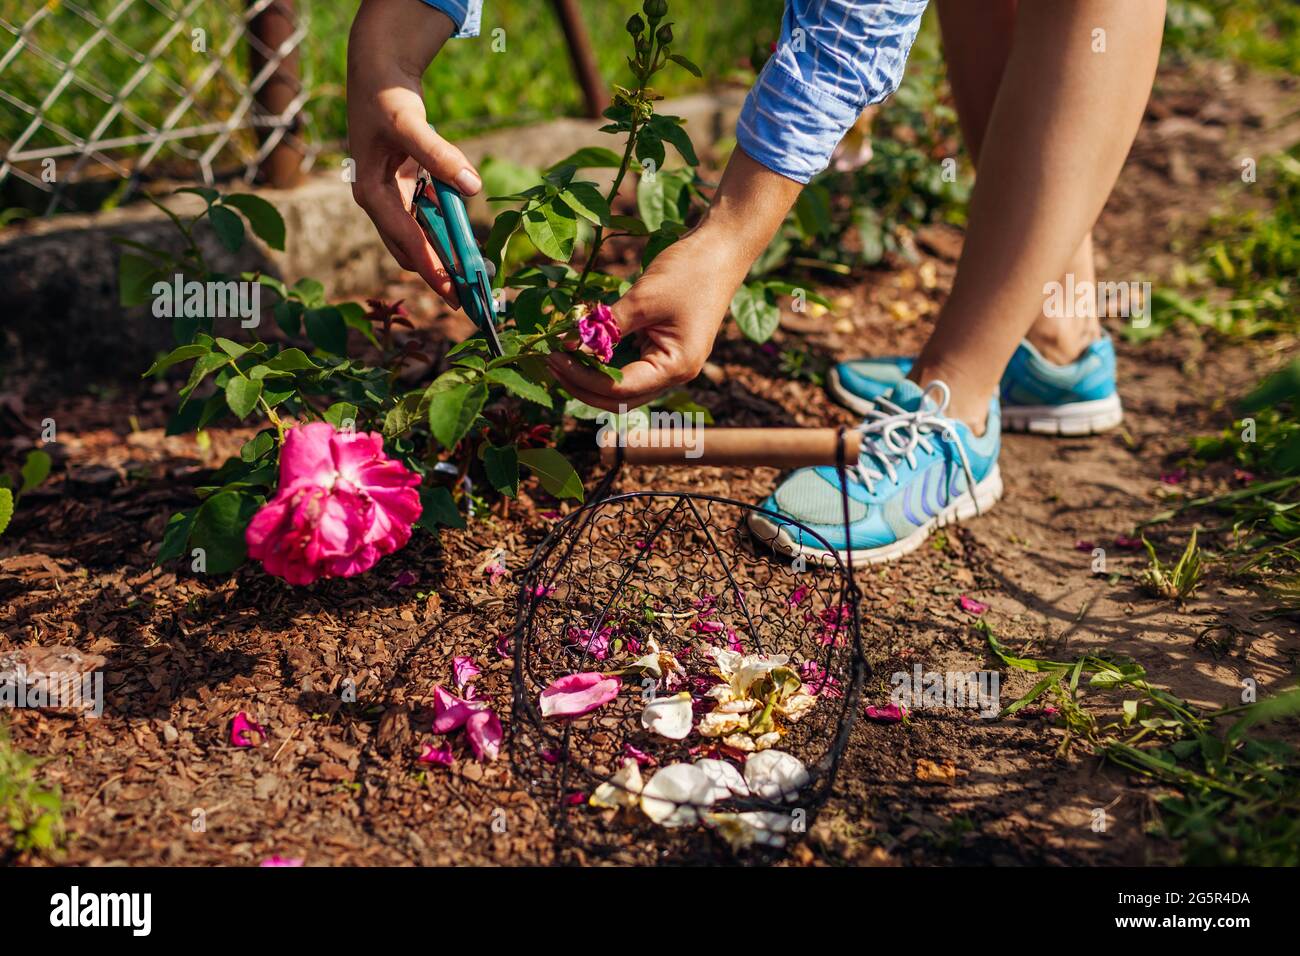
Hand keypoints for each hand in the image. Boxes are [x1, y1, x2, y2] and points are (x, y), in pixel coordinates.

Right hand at [346, 0, 480, 304]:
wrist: (377, 73)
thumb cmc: (387, 97)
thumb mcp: (410, 123)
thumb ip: (440, 155)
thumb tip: (472, 186)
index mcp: (372, 193)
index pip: (406, 241)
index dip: (432, 269)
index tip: (453, 293)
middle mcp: (378, 201)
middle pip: (411, 250)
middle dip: (439, 274)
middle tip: (470, 298)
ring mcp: (390, 198)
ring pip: (419, 239)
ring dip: (444, 256)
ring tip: (472, 279)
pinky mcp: (404, 190)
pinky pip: (426, 220)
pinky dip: (445, 232)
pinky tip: (464, 241)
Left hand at [546, 230, 736, 411]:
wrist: (721, 249)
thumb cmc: (689, 272)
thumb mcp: (642, 299)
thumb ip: (605, 327)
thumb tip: (566, 345)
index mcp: (676, 368)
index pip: (620, 389)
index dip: (582, 377)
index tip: (553, 357)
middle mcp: (676, 375)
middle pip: (620, 398)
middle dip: (582, 384)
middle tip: (550, 361)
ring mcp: (671, 364)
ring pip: (624, 387)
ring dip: (591, 377)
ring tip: (561, 356)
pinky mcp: (665, 351)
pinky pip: (630, 368)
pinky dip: (605, 363)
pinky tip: (583, 348)